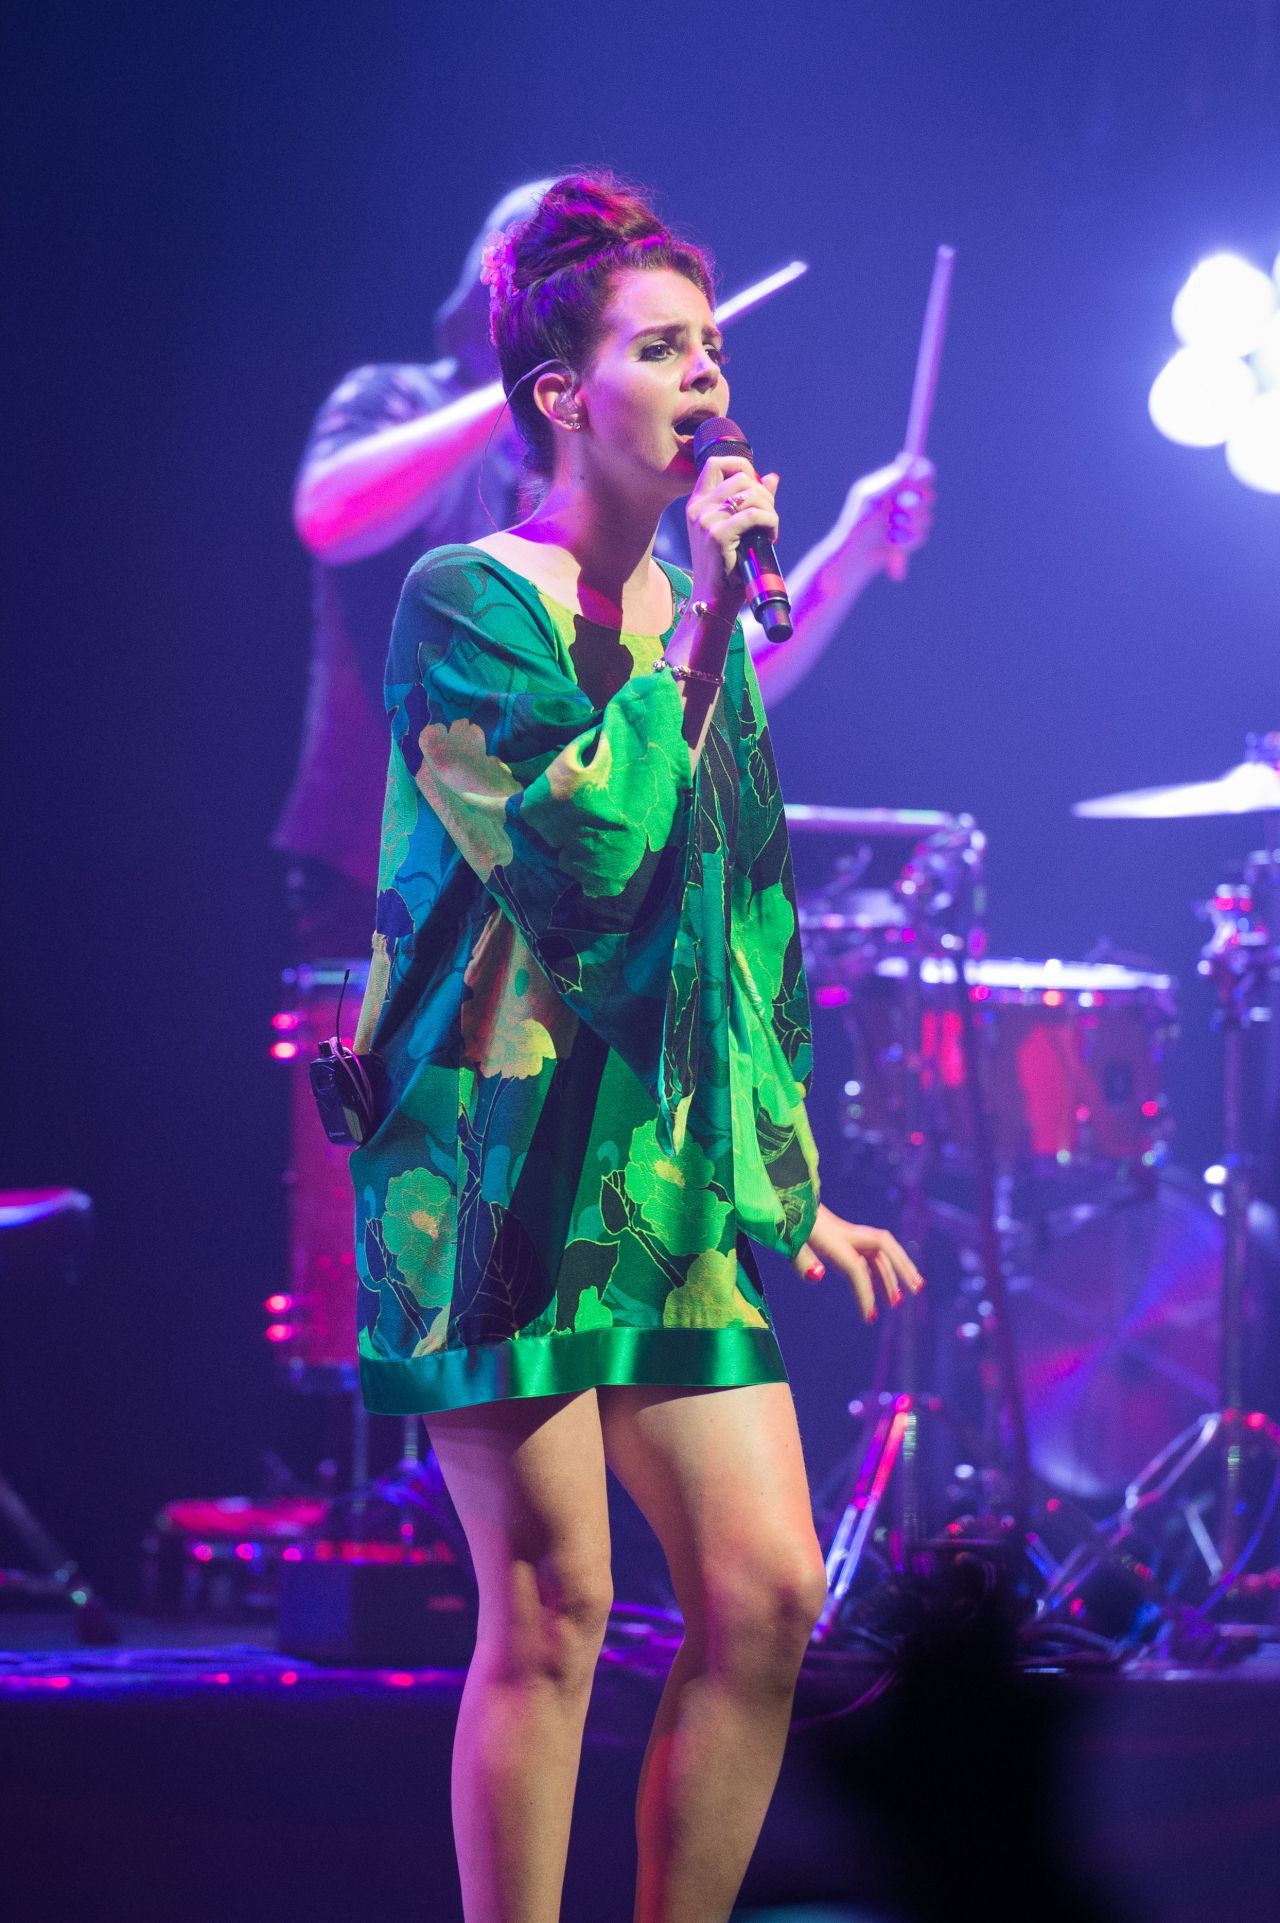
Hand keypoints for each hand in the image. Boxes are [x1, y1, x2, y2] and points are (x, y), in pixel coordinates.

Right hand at [685, 452, 779, 614]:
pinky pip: (754, 515)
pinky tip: (772, 536)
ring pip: (750, 494)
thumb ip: (752, 501)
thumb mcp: (737, 530)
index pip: (717, 463)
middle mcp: (698, 509)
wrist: (714, 601)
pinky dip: (770, 521)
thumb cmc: (728, 569)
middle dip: (764, 494)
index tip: (756, 489)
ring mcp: (705, 521)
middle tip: (769, 518)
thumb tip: (772, 477)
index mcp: (697, 504)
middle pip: (741, 477)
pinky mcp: (717, 536)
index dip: (742, 466)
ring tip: (771, 528)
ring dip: (769, 509)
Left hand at [792, 1203, 924, 1322]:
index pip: (856, 1267)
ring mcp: (845, 1234)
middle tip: (918, 1290)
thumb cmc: (781, 1220)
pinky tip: (878, 1288)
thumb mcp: (786, 1241)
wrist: (781, 1196)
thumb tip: (818, 1276)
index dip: (865, 1291)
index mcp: (831, 1238)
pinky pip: (867, 1255)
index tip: (869, 1317)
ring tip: (898, 1302)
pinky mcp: (841, 1237)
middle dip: (902, 1269)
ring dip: (891, 1274)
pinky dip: (876, 1271)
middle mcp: (845, 1234)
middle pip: (883, 1248)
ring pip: (878, 1253)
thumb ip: (801, 1260)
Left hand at [839, 453, 934, 576]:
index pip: (915, 473)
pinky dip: (906, 540)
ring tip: (889, 532)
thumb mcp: (873, 498)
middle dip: (918, 502)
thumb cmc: (858, 525)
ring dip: (909, 525)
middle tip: (904, 506)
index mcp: (889, 487)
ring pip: (926, 517)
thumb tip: (908, 460)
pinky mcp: (910, 540)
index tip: (924, 476)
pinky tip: (891, 544)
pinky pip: (921, 536)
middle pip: (928, 494)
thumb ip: (892, 480)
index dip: (924, 472)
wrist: (854, 558)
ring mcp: (907, 521)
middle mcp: (901, 501)